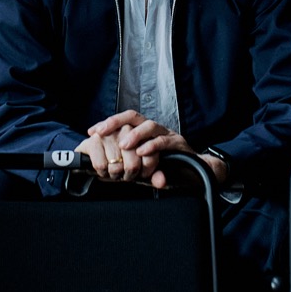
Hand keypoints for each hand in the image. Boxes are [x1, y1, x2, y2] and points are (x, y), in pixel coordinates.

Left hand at [86, 111, 226, 188]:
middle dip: (115, 122)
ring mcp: (168, 135)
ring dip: (134, 134)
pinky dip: (152, 145)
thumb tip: (106, 172)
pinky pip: (164, 141)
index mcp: (146, 133)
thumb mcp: (143, 168)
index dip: (108, 124)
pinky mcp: (179, 145)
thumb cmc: (168, 170)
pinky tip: (142, 152)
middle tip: (101, 132)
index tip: (93, 132)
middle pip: (134, 116)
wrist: (197, 175)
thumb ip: (129, 167)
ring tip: (123, 145)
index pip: (125, 121)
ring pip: (150, 125)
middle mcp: (156, 130)